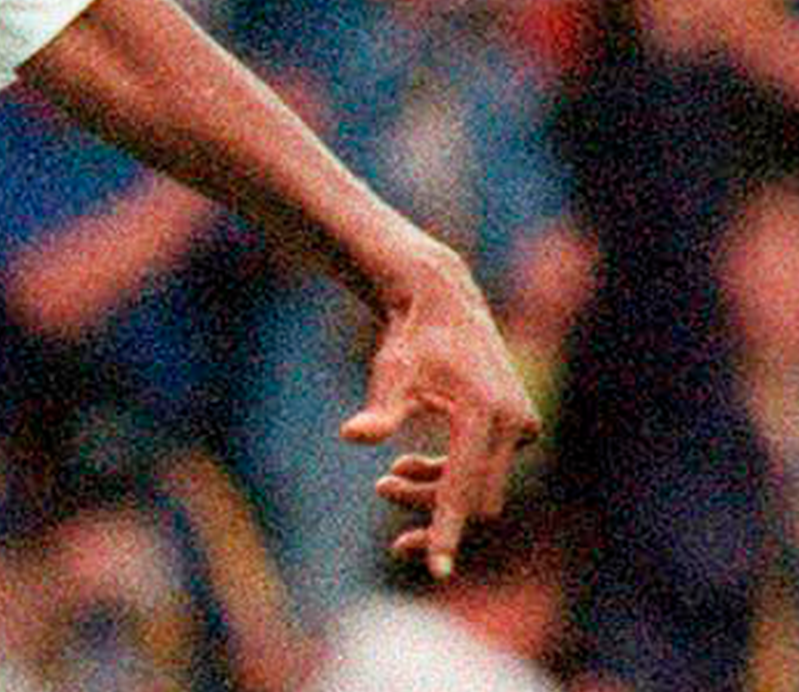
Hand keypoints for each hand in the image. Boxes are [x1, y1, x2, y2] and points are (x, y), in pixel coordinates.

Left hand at [345, 244, 539, 578]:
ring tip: (386, 481)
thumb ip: (380, 410)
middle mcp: (515, 425)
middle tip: (380, 493)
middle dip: (429, 512)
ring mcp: (523, 429)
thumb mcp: (391, 372)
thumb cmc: (412, 340)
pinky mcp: (520, 429)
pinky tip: (408, 468)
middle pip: (475, 500)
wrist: (444, 305)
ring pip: (479, 490)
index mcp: (485, 416)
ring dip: (434, 495)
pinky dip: (448, 478)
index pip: (464, 490)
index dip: (447, 532)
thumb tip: (353, 435)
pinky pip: (485, 473)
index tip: (437, 571)